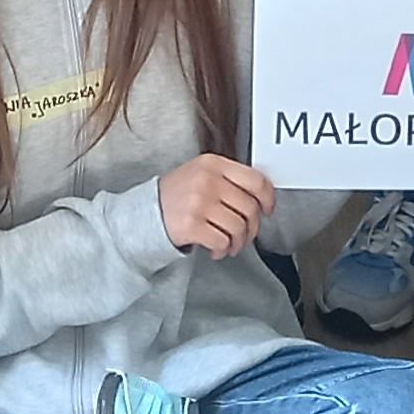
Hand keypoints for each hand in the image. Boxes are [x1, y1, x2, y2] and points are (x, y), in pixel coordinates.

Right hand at [155, 153, 275, 257]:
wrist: (146, 213)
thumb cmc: (178, 196)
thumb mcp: (202, 174)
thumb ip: (229, 179)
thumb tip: (262, 197)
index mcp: (213, 163)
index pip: (256, 179)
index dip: (268, 198)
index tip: (267, 209)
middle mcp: (207, 179)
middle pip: (250, 208)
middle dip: (252, 228)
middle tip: (244, 235)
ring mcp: (198, 201)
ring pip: (238, 228)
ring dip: (237, 242)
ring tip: (228, 244)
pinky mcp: (191, 224)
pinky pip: (222, 241)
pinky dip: (222, 250)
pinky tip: (215, 249)